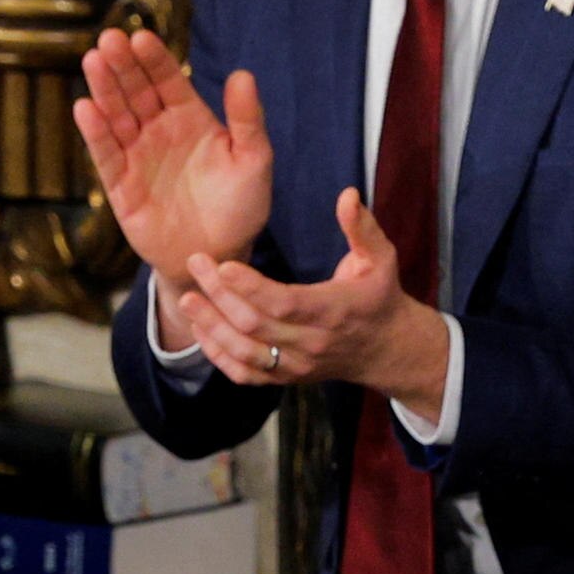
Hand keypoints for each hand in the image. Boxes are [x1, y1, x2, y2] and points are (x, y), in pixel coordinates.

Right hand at [74, 27, 272, 284]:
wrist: (218, 257)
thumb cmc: (241, 208)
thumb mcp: (253, 161)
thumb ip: (248, 120)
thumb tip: (244, 74)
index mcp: (189, 118)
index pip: (167, 80)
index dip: (154, 59)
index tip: (140, 36)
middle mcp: (159, 131)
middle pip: (136, 91)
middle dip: (123, 65)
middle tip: (110, 39)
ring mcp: (137, 156)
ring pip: (116, 116)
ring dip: (104, 89)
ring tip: (93, 61)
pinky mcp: (120, 186)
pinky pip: (106, 155)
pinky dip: (96, 133)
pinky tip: (85, 108)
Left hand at [170, 191, 451, 420]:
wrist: (386, 349)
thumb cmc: (379, 296)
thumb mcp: (381, 258)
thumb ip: (362, 228)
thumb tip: (347, 194)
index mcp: (334, 311)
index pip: (285, 303)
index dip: (250, 287)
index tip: (222, 265)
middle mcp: (313, 343)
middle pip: (255, 325)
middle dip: (220, 295)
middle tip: (196, 265)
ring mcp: (298, 365)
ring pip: (245, 352)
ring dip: (212, 327)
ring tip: (187, 299)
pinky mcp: (287, 378)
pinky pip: (246, 374)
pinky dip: (219, 355)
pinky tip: (200, 329)